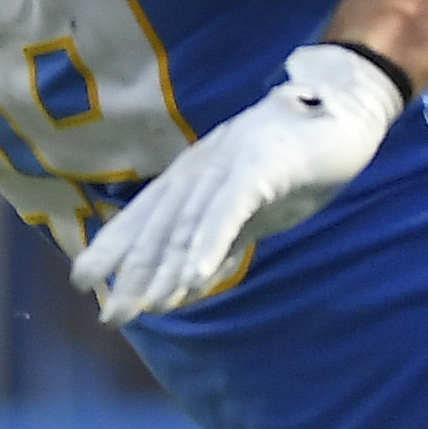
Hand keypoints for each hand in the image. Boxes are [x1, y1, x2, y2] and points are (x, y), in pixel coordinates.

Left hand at [70, 43, 404, 323]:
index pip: (143, 217)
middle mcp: (198, 172)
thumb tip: (196, 281)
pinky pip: (228, 211)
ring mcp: (225, 168)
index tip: (81, 280)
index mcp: (191, 178)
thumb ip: (224, 239)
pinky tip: (196, 278)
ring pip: (187, 225)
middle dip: (133, 274)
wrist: (346, 113)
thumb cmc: (296, 161)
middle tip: (111, 315)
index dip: (111, 248)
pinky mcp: (259, 169)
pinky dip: (210, 244)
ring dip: (167, 270)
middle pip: (158, 229)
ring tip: (147, 308)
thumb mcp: (252, 207)